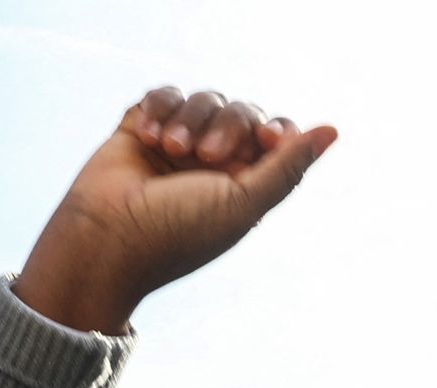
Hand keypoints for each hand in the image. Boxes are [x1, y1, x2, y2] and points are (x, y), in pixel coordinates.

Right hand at [13, 88, 336, 335]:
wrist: (103, 242)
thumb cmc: (175, 234)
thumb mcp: (243, 205)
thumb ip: (288, 167)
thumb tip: (333, 129)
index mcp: (243, 185)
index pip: (276, 135)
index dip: (275, 130)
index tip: (262, 140)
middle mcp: (212, 165)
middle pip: (242, 111)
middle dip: (228, 124)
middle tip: (205, 156)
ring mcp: (176, 147)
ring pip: (203, 99)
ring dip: (190, 118)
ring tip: (168, 149)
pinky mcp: (141, 131)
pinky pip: (164, 94)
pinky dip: (159, 108)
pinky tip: (146, 136)